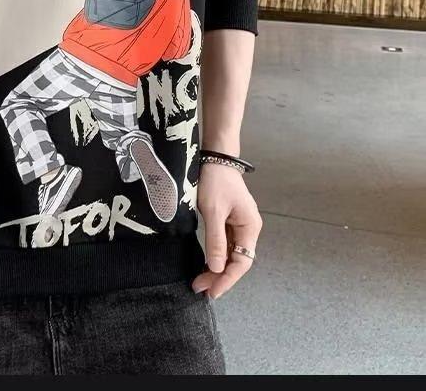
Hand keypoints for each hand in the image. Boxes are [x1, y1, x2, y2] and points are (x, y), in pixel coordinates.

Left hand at [192, 163, 261, 299]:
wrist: (215, 157)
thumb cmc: (215, 180)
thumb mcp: (213, 211)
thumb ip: (216, 241)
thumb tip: (217, 269)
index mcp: (250, 226)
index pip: (242, 262)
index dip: (227, 279)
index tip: (212, 292)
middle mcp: (248, 228)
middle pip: (237, 260)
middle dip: (220, 276)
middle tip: (200, 288)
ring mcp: (240, 224)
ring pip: (231, 253)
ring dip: (217, 268)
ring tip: (200, 281)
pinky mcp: (230, 220)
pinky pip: (225, 244)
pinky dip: (216, 255)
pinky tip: (206, 264)